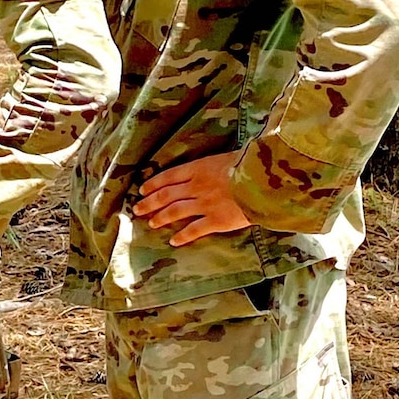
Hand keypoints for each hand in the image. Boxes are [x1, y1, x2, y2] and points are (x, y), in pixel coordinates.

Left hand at [133, 150, 250, 246]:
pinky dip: (183, 236)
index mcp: (198, 168)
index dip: (154, 183)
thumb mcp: (228, 157)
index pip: (169, 176)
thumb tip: (214, 166)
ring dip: (161, 218)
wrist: (261, 180)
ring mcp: (205, 204)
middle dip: (150, 202)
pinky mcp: (216, 221)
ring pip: (175, 212)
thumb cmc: (249, 164)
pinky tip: (174, 241)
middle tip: (137, 209)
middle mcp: (197, 186)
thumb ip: (215, 165)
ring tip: (151, 223)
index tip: (142, 189)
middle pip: (166, 195)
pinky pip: (194, 230)